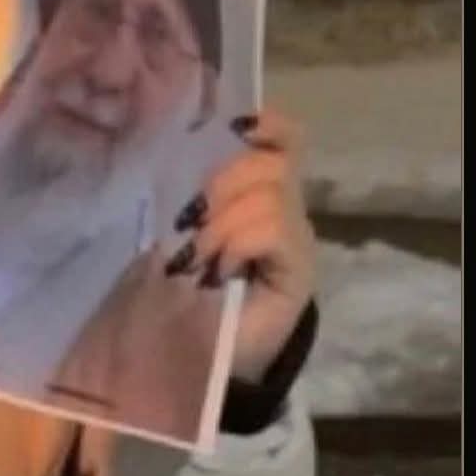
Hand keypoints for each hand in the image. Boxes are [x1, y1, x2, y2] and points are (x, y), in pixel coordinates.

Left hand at [171, 108, 316, 383]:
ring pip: (269, 197)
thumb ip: (192, 196)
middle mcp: (286, 209)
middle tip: (189, 223)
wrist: (201, 352)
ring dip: (221, 223)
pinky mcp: (299, 272)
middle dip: (221, 183)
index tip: (237, 124)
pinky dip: (237, 244)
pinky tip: (217, 270)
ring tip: (197, 257)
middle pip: (270, 164)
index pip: (284, 139)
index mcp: (257, 192)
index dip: (268, 124)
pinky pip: (271, 231)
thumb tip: (176, 153)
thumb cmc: (186, 287)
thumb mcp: (183, 231)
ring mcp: (297, 240)